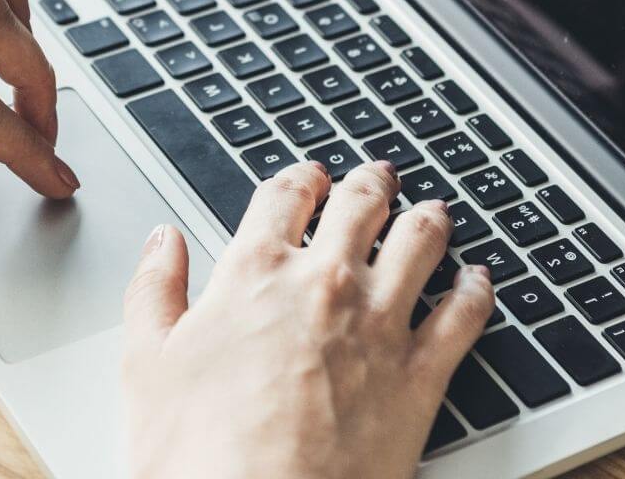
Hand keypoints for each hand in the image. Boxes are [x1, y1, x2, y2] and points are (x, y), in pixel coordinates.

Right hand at [122, 160, 492, 478]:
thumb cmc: (201, 452)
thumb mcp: (146, 362)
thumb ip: (154, 290)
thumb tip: (163, 242)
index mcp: (256, 272)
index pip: (285, 197)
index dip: (300, 177)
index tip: (310, 175)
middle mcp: (324, 284)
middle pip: (360, 207)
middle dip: (371, 184)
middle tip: (379, 176)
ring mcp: (379, 325)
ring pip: (418, 244)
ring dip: (427, 219)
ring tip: (432, 210)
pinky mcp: (421, 375)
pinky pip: (463, 316)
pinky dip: (476, 290)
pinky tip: (478, 280)